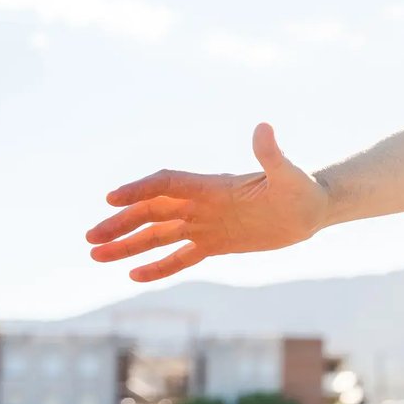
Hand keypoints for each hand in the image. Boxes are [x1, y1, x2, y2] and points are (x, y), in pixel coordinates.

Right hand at [85, 123, 329, 281]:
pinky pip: (182, 257)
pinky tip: (133, 276)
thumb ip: (271, 154)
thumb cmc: (302, 188)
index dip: (139, 190)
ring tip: (95, 256)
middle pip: (152, 212)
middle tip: (90, 237)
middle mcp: (203, 205)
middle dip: (121, 224)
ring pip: (159, 236)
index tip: (111, 199)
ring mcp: (207, 225)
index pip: (166, 185)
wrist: (313, 210)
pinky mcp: (217, 244)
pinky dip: (159, 267)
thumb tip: (264, 127)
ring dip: (128, 245)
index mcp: (213, 186)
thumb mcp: (288, 174)